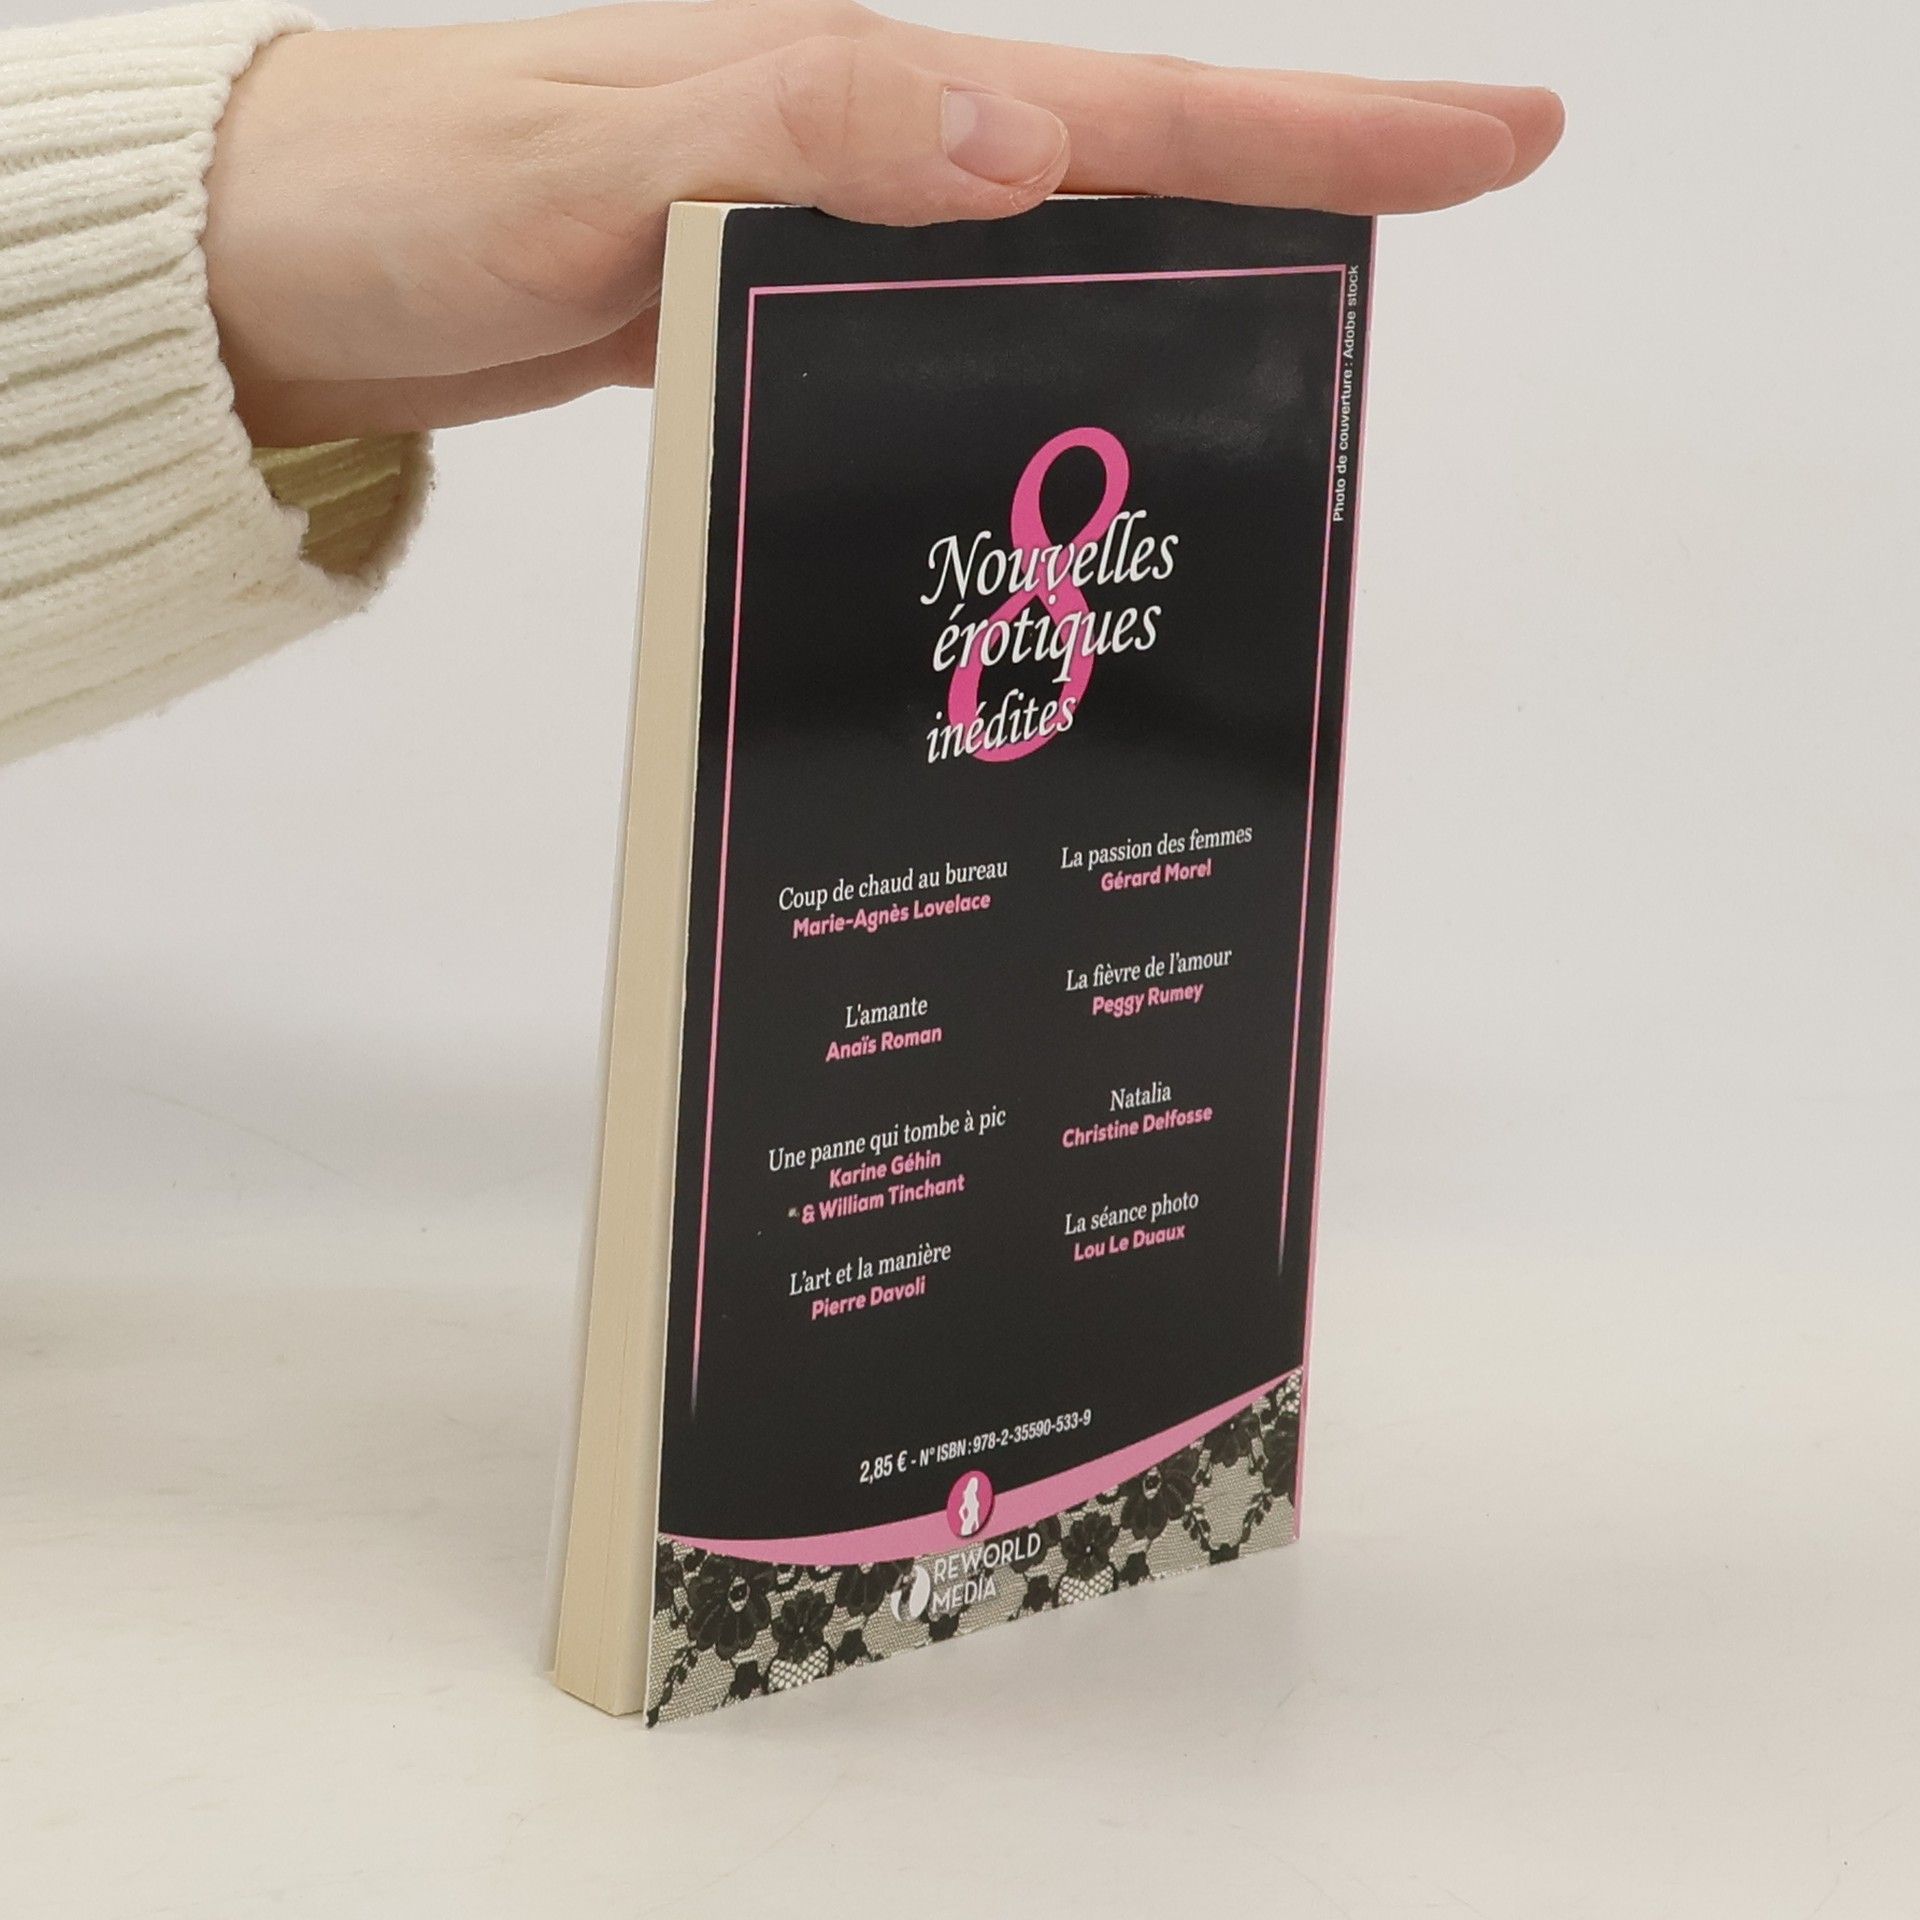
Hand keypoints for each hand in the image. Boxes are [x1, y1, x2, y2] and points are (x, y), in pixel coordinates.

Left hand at [203, 0, 1561, 444]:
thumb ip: (796, 126)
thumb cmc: (413, 194)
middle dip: (1297, 196)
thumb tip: (1012, 136)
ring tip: (1300, 376)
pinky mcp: (774, 304)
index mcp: (851, 89)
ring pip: (1043, 264)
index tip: (1496, 132)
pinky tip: (1061, 436)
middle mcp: (859, 148)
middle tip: (1450, 219)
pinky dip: (1020, 375)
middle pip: (1126, 171)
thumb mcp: (594, 154)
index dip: (1322, 126)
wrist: (293, 266)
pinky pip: (936, 332)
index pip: (1129, 105)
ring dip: (1173, 303)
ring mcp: (822, 229)